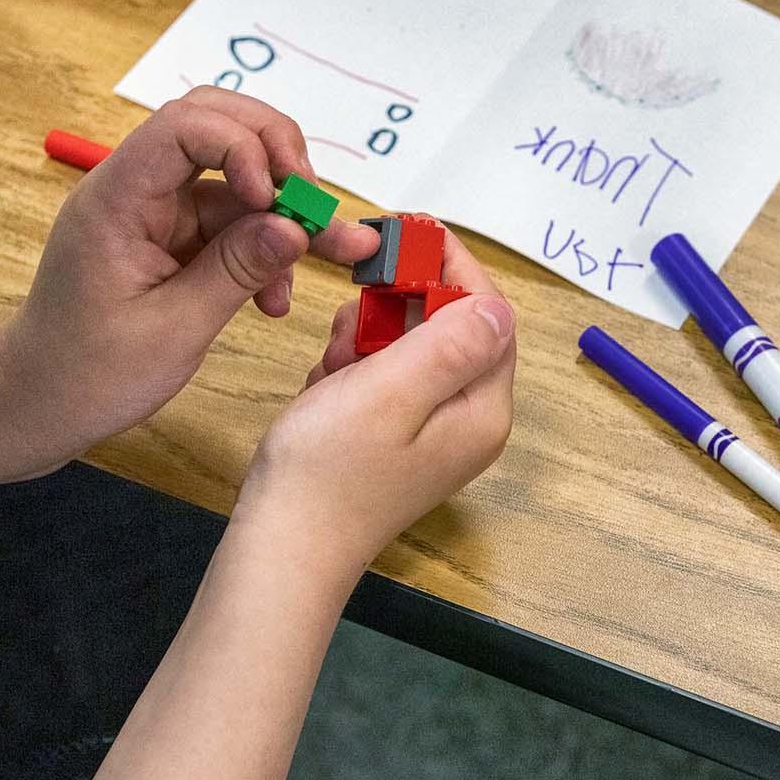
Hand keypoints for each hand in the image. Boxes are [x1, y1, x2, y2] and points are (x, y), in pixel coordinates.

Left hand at [0, 86, 378, 471]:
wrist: (39, 403)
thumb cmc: (87, 373)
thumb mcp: (173, 329)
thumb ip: (236, 271)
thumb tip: (294, 227)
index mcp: (117, 198)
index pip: (184, 125)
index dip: (243, 146)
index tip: (276, 200)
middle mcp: (137, 190)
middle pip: (216, 127)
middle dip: (278, 158)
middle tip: (319, 204)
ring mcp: (158, 213)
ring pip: (237, 183)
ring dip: (285, 216)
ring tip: (334, 254)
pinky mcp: (173, 239)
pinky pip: (233, 225)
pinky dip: (266, 251)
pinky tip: (277, 298)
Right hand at [232, 230, 515, 568]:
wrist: (281, 548)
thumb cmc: (330, 469)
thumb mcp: (392, 391)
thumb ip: (450, 343)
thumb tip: (498, 307)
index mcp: (482, 410)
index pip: (491, 316)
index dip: (455, 268)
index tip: (410, 231)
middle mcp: (469, 422)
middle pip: (453, 329)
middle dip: (402, 307)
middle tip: (355, 306)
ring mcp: (433, 434)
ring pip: (413, 349)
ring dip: (371, 337)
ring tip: (335, 359)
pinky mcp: (395, 441)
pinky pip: (387, 379)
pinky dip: (354, 369)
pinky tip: (326, 385)